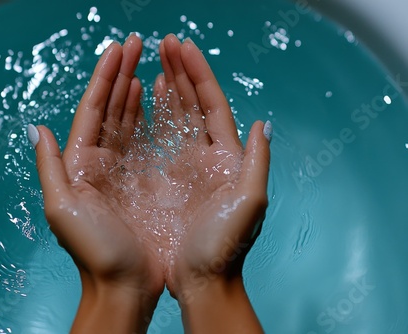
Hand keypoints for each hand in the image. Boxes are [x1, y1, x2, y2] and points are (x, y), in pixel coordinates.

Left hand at [31, 35, 163, 333]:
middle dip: (121, 73)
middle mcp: (98, 162)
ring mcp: (121, 169)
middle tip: (136, 44)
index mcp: (79, 163)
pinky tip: (150, 99)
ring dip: (133, 89)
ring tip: (144, 63)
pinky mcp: (142, 180)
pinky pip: (143, 140)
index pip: (92, 109)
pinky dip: (146, 116)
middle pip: (109, 108)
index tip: (119, 49)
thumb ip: (50, 167)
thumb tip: (37, 128)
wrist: (125, 286)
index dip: (105, 77)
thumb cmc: (96, 252)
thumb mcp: (64, 209)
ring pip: (126, 119)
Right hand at [154, 34, 270, 332]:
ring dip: (167, 88)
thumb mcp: (249, 202)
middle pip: (194, 104)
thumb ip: (257, 160)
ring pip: (176, 117)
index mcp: (228, 157)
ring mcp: (186, 166)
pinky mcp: (166, 179)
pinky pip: (158, 140)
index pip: (213, 104)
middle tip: (164, 44)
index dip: (199, 73)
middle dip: (181, 71)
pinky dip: (153, 116)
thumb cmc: (224, 246)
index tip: (183, 47)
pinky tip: (147, 99)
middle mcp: (209, 156)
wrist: (202, 280)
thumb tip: (263, 123)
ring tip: (156, 63)